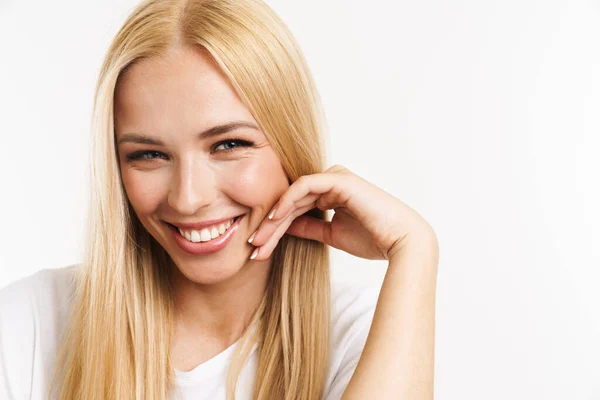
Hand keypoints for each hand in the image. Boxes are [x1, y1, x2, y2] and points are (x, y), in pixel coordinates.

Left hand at [248, 165, 437, 261]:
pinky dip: (288, 200)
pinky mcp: (339, 179)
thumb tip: (282, 227)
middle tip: (253, 247)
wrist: (401, 242)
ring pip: (294, 195)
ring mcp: (336, 178)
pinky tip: (274, 218)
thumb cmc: (373, 239)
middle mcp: (332, 183)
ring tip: (259, 239)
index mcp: (332, 195)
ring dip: (274, 217)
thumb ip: (308, 227)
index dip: (275, 229)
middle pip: (291, 203)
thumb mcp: (331, 235)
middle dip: (270, 226)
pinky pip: (306, 186)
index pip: (296, 209)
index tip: (259, 250)